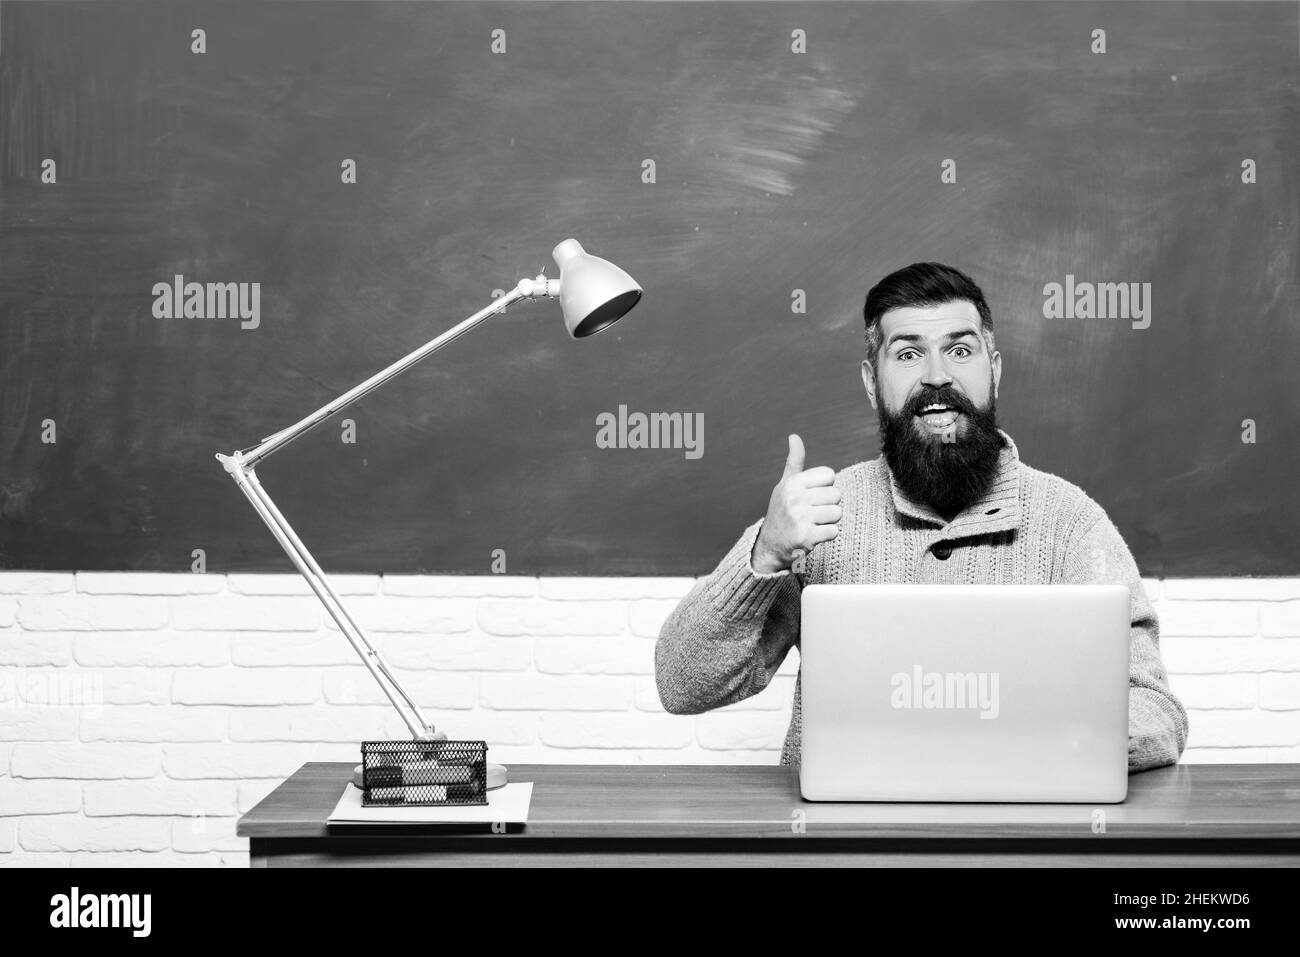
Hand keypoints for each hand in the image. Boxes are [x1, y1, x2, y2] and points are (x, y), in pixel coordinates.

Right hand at [751, 434, 841, 573]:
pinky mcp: (805, 536)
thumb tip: (794, 436)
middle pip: (836, 495)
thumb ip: (795, 461)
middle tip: (812, 513)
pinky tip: (812, 535)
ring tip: (812, 524)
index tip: (811, 496)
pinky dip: (826, 535)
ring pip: (837, 513)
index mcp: (793, 482)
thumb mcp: (786, 484)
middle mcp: (794, 498)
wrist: (770, 545)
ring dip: (828, 521)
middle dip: (828, 505)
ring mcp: (799, 517)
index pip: (829, 475)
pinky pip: (834, 531)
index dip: (824, 487)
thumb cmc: (782, 511)